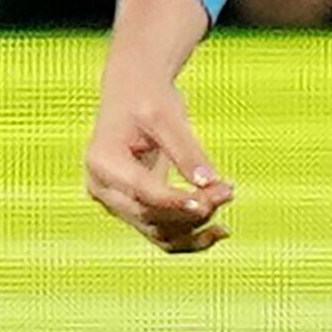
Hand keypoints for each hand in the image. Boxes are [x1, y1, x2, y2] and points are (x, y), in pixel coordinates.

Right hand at [87, 0, 234, 253]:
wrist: (134, 94)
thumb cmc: (148, 98)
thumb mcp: (167, 116)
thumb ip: (187, 151)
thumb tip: (210, 183)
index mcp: (102, 162)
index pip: (143, 193)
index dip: (177, 201)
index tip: (213, 199)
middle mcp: (102, 188)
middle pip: (150, 216)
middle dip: (193, 210)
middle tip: (229, 190)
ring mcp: (116, 202)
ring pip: (158, 232)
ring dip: (197, 225)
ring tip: (228, 196)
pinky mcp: (134, 208)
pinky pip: (162, 234)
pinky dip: (191, 238)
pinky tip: (222, 231)